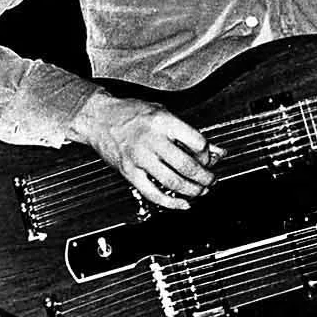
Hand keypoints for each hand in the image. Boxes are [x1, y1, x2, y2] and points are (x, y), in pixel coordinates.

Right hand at [69, 90, 223, 209]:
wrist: (99, 118)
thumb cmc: (131, 113)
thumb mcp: (164, 114)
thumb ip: (190, 134)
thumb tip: (217, 151)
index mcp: (163, 122)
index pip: (197, 142)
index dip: (208, 154)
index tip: (209, 158)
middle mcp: (151, 140)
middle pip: (187, 165)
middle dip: (205, 177)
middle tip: (211, 180)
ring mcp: (139, 158)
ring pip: (173, 182)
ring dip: (193, 190)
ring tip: (201, 191)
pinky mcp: (130, 173)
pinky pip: (153, 193)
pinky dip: (171, 202)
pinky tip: (183, 204)